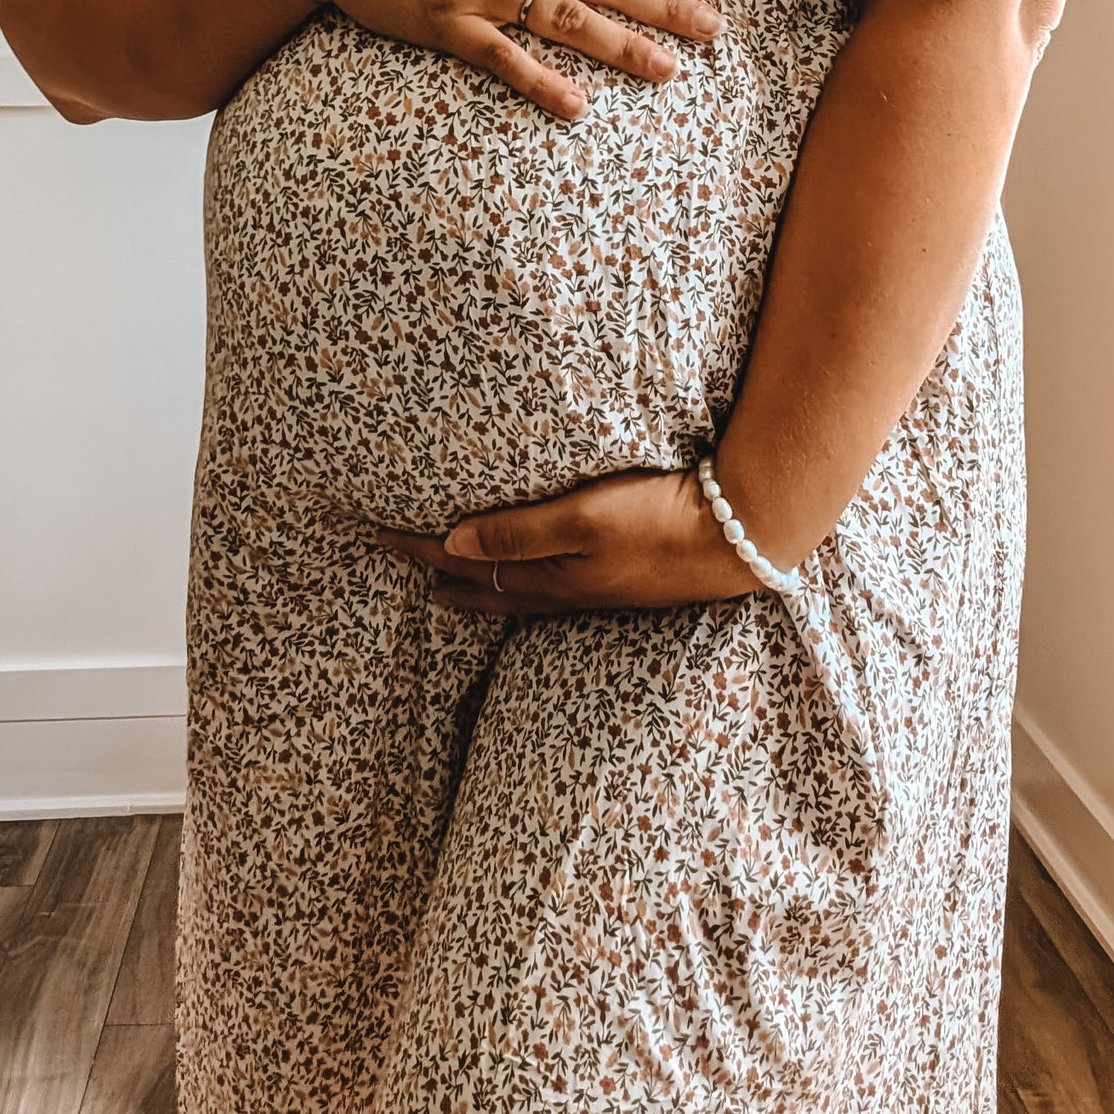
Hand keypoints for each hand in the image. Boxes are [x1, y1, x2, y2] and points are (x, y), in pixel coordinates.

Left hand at [373, 466, 762, 614]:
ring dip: (474, 586)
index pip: (466, 563)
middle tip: (400, 565)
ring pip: (514, 593)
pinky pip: (545, 591)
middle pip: (484, 587)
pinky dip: (516, 586)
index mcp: (547, 576)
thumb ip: (517, 532)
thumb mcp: (582, 520)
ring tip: (443, 583)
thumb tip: (449, 544)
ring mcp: (591, 590)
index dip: (420, 548)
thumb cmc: (659, 521)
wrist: (736, 539)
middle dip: (437, 574)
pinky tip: (525, 580)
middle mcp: (563, 589)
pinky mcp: (615, 582)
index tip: (377, 533)